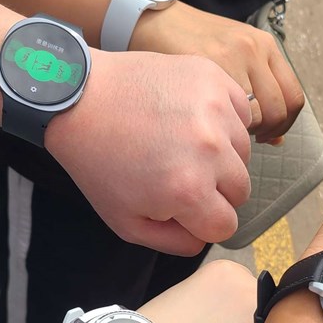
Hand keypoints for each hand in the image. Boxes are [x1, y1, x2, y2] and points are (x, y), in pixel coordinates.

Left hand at [47, 49, 251, 255]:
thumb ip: (174, 243)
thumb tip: (205, 238)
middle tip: (180, 174)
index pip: (226, 226)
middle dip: (215, 191)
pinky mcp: (214, 79)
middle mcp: (209, 149)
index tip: (183, 208)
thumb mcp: (126, 223)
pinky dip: (225, 122)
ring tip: (182, 144)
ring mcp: (215, 110)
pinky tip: (193, 120)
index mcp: (188, 190)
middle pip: (241, 190)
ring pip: (244, 152)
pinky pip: (242, 114)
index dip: (203, 223)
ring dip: (221, 155)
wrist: (78, 97)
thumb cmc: (99, 162)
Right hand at [131, 0, 303, 142]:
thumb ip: (257, 93)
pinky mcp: (213, 66)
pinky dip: (230, 128)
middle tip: (246, 139)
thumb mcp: (232, 60)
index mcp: (265, 46)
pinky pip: (235, 113)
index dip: (284, 125)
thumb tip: (277, 140)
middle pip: (281, 110)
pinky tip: (214, 125)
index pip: (294, 98)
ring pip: (261, 115)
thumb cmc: (189, 47)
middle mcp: (255, 49)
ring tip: (227, 132)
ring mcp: (236, 56)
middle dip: (267, 133)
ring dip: (248, 132)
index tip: (266, 135)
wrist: (155, 21)